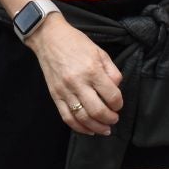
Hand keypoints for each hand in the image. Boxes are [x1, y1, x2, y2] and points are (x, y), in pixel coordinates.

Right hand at [29, 20, 123, 135]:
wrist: (49, 38)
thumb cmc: (76, 43)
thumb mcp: (100, 52)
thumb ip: (112, 71)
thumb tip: (116, 89)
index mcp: (92, 70)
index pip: (111, 96)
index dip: (118, 104)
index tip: (118, 104)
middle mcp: (78, 82)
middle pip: (98, 111)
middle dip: (110, 119)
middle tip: (114, 119)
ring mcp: (65, 91)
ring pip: (83, 117)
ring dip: (97, 127)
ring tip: (105, 129)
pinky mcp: (55, 96)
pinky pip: (67, 117)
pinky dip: (79, 127)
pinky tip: (88, 130)